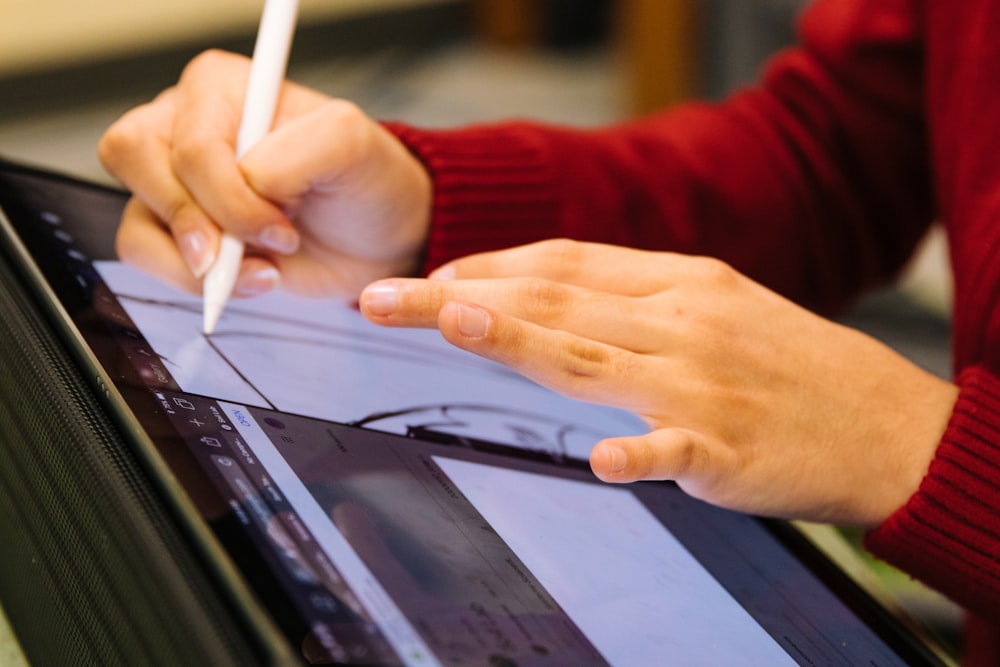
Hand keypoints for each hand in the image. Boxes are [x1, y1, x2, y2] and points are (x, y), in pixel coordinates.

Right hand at [98, 49, 430, 299]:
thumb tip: (245, 183)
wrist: (372, 238)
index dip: (230, 197)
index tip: (283, 229)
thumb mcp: (352, 146)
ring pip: (134, 220)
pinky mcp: (171, 226)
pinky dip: (191, 281)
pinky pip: (142, 252)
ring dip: (194, 265)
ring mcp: (170, 176)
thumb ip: (297, 151)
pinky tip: (248, 277)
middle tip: (255, 251)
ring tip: (262, 271)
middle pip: (135, 162)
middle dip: (197, 223)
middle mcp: (182, 121)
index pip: (191, 142)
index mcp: (220, 86)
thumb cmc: (362, 182)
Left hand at [358, 239, 957, 526]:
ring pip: (592, 358)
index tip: (434, 280)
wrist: (886, 422)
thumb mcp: (717, 304)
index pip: (564, 263)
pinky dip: (636, 451)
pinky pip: (673, 448)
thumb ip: (634, 298)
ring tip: (452, 320)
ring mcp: (701, 385)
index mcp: (678, 282)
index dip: (490, 267)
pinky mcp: (728, 448)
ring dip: (518, 339)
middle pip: (554, 300)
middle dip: (460, 296)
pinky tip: (601, 460)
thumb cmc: (791, 365)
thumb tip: (549, 297)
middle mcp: (680, 323)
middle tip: (385, 298)